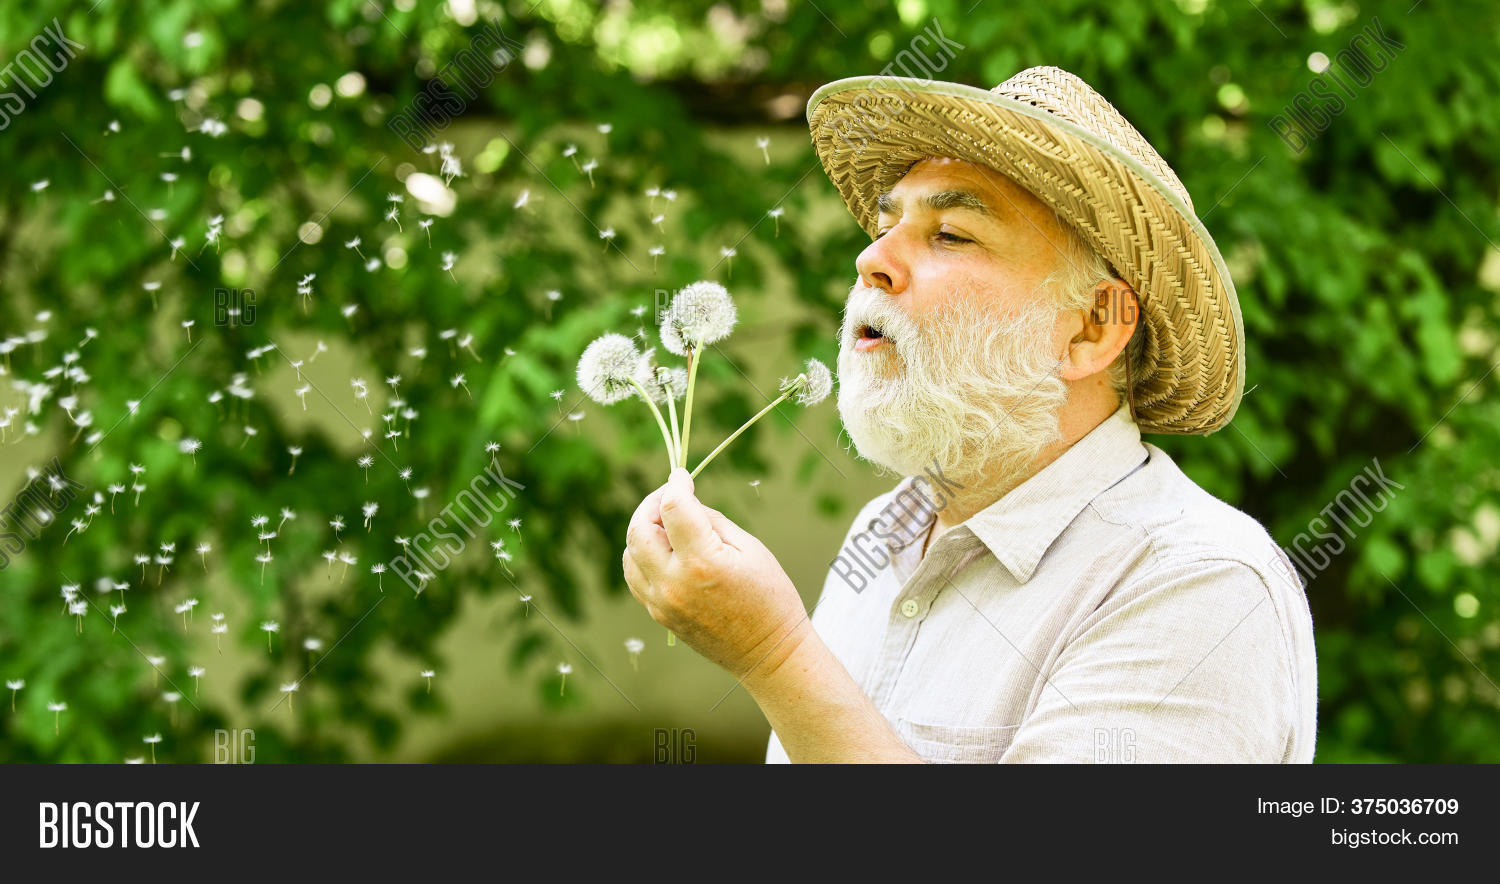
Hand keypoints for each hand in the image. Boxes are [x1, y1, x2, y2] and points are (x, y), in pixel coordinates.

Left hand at [622, 468, 808, 679]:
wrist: (768, 655)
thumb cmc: (770, 598)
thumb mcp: (750, 548)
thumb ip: (711, 521)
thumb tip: (684, 503)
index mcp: (702, 561)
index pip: (672, 507)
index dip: (676, 484)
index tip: (682, 476)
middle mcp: (673, 582)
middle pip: (639, 528)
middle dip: (652, 503)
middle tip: (670, 495)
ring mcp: (661, 602)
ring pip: (631, 552)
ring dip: (644, 529)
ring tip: (669, 523)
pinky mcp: (658, 614)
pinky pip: (635, 576)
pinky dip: (642, 555)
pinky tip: (663, 548)